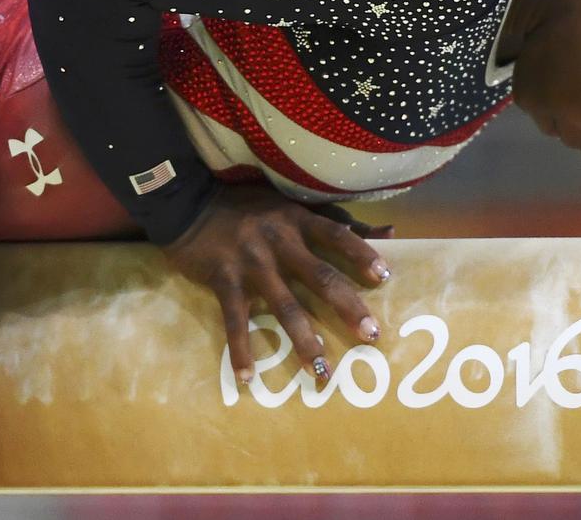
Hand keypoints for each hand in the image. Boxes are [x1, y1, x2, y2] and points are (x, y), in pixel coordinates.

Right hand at [162, 184, 391, 384]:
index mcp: (298, 220)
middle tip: (371, 336)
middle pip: (320, 276)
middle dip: (347, 307)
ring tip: (322, 371)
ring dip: (304, 340)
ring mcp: (251, 264)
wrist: (189, 204)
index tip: (384, 277)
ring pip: (284, 306)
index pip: (337, 236)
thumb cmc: (250, 207)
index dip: (361, 254)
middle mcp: (279, 241)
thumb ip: (341, 222)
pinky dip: (240, 350)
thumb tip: (391, 231)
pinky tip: (248, 376)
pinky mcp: (223, 281)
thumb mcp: (294, 207)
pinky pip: (234, 321)